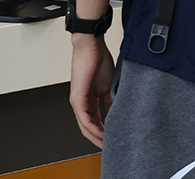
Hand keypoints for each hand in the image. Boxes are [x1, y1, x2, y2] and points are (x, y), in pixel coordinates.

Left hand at [69, 33, 115, 147]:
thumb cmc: (98, 60)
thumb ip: (111, 101)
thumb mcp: (108, 86)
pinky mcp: (78, 98)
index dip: (104, 133)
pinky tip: (102, 135)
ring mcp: (77, 101)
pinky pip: (85, 119)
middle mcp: (80, 103)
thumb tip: (117, 114)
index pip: (94, 122)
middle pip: (88, 129)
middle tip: (111, 148)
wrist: (91, 46)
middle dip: (100, 140)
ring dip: (97, 138)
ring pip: (85, 127)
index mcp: (87, 100)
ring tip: (108, 145)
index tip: (114, 139)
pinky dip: (94, 129)